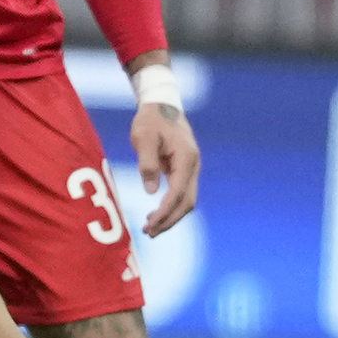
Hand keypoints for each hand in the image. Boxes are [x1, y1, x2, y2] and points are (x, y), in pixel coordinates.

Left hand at [130, 99, 200, 235]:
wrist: (162, 104)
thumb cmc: (151, 119)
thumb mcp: (144, 138)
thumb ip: (147, 163)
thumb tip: (151, 191)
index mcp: (186, 158)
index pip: (178, 193)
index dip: (165, 212)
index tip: (150, 224)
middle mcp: (193, 165)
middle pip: (187, 202)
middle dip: (169, 220)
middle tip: (148, 232)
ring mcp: (191, 168)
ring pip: (186, 200)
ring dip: (170, 216)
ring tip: (150, 228)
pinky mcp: (184, 170)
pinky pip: (181, 194)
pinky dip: (170, 207)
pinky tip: (156, 215)